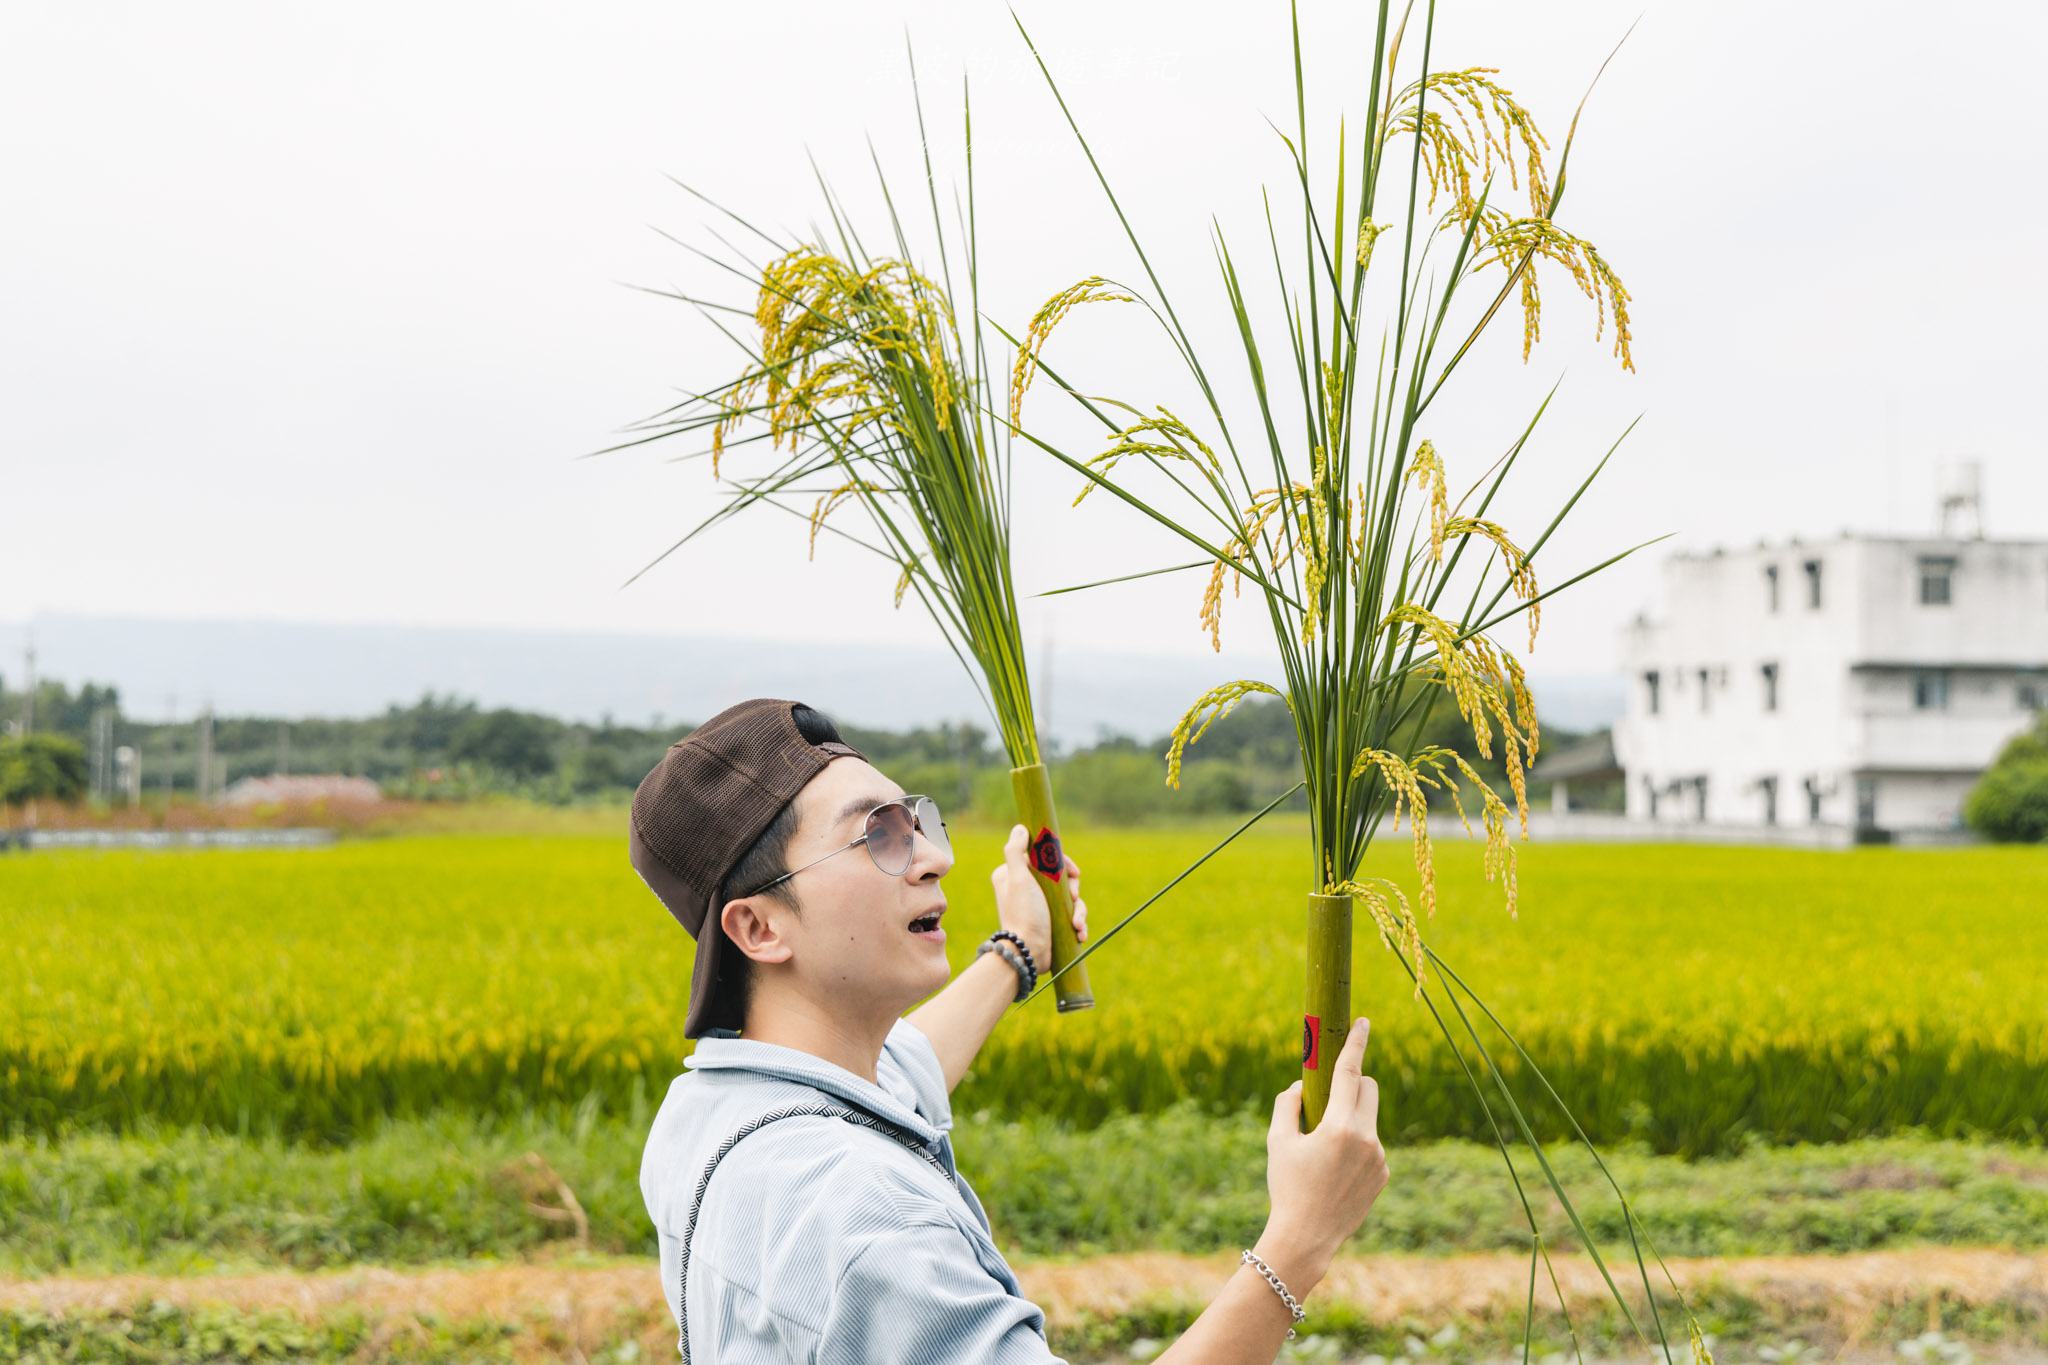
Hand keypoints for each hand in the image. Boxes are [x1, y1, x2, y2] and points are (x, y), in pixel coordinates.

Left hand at [989, 823, 1086, 969]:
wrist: (1027, 953)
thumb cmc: (1023, 915)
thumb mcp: (1018, 879)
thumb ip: (1016, 852)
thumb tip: (1020, 828)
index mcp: (1014, 875)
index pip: (1045, 858)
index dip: (1063, 864)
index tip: (1073, 873)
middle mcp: (1026, 889)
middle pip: (1061, 878)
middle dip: (1073, 890)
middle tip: (1074, 899)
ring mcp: (1039, 907)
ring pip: (1069, 898)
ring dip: (1079, 911)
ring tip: (1077, 924)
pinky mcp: (1050, 922)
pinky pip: (1071, 916)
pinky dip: (1078, 923)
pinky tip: (1079, 932)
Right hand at [1258, 1017, 1388, 1286]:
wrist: (1306, 1237)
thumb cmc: (1287, 1186)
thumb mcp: (1278, 1141)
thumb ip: (1288, 1104)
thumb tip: (1303, 1085)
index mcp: (1339, 1126)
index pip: (1350, 1072)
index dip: (1356, 1043)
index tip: (1362, 1022)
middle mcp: (1366, 1138)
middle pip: (1368, 1088)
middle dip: (1352, 1082)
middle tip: (1328, 1094)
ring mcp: (1379, 1157)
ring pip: (1369, 1117)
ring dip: (1350, 1117)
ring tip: (1324, 1149)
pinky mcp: (1383, 1174)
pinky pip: (1371, 1144)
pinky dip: (1356, 1144)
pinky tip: (1335, 1170)